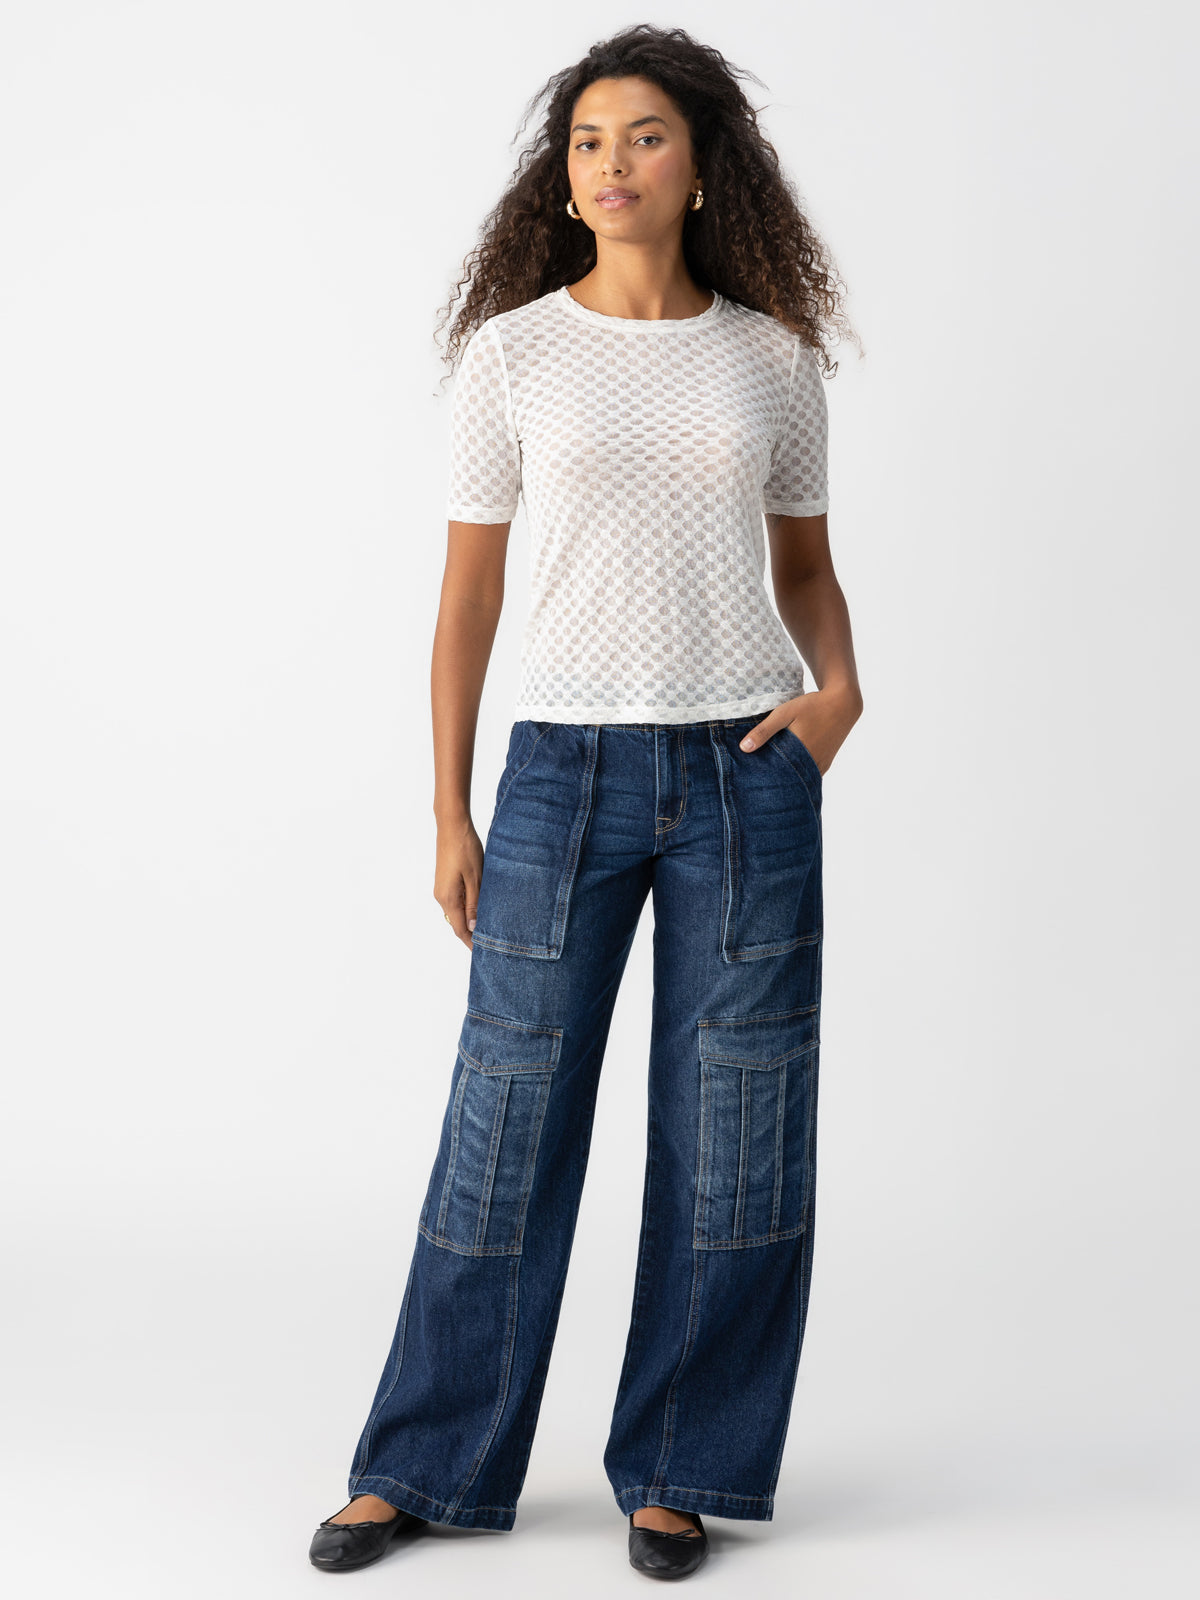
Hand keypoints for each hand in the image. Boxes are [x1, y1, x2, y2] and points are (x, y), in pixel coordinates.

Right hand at [434, 814, 483, 949]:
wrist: (452, 826)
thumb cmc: (465, 849)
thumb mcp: (475, 878)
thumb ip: (474, 903)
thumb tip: (474, 926)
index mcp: (448, 898)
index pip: (460, 929)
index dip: (472, 942)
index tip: (484, 953)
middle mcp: (442, 897)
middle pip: (458, 923)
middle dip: (472, 933)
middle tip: (491, 943)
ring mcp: (442, 889)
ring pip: (457, 912)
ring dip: (471, 920)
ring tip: (488, 927)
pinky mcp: (445, 881)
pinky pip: (456, 901)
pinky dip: (468, 908)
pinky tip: (481, 907)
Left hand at [737, 687, 862, 776]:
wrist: (843, 704)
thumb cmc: (812, 706)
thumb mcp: (785, 713)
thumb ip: (764, 730)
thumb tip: (744, 748)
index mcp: (800, 754)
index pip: (776, 774)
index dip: (763, 777)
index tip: (750, 777)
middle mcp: (812, 764)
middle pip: (787, 778)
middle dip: (772, 778)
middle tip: (756, 778)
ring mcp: (821, 766)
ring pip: (798, 777)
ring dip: (786, 775)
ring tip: (769, 773)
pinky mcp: (825, 764)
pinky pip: (808, 774)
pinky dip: (797, 772)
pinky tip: (786, 767)